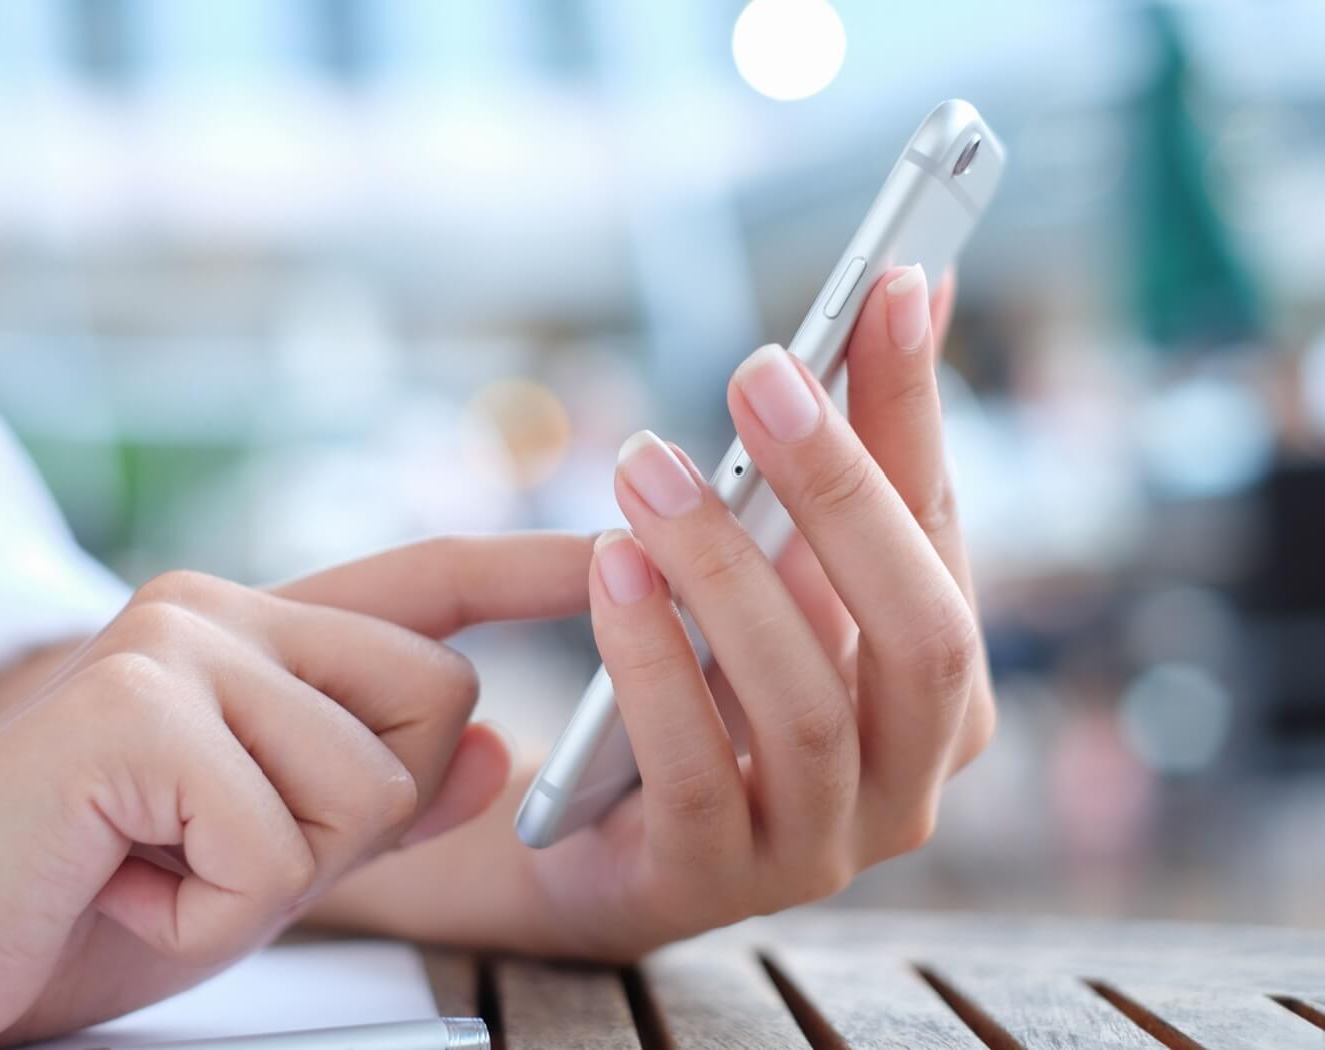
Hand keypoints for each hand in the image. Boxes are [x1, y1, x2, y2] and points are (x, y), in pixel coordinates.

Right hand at [0, 535, 589, 1047]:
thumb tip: (500, 745)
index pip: (424, 582)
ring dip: (275, 875)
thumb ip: (381, 794)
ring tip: (161, 865)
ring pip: (366, 783)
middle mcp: (218, 610)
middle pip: (432, 704)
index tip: (617, 548)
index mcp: (254, 631)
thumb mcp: (269, 852)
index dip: (530, 567)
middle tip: (221, 848)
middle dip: (361, 818)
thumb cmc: (86, 893)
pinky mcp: (133, 710)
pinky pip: (272, 842)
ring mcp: (175, 645)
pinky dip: (213, 909)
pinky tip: (125, 883)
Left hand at [309, 267, 994, 958]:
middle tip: (763, 368)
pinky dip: (651, 662)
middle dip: (843, 489)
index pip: (943, 537)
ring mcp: (820, 845)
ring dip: (726, 568)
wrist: (592, 837)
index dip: (916, 412)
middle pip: (919, 633)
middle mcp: (909, 779)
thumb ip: (844, 458)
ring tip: (648, 463)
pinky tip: (610, 566)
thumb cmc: (705, 686)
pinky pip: (692, 770)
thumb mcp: (776, 567)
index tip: (892, 285)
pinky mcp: (710, 881)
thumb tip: (912, 294)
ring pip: (804, 703)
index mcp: (942, 695)